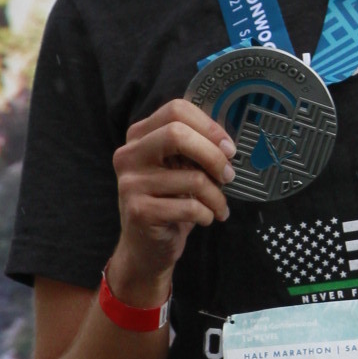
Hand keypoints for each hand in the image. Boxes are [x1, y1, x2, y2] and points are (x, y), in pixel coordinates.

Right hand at [108, 99, 236, 301]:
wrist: (146, 248)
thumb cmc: (169, 201)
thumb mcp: (178, 168)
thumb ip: (194, 147)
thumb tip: (229, 141)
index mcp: (139, 136)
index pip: (175, 110)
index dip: (208, 125)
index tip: (228, 147)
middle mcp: (129, 155)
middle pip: (177, 134)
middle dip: (213, 155)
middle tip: (229, 175)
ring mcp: (130, 183)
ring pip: (192, 177)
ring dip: (217, 195)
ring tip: (219, 206)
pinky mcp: (139, 211)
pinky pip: (189, 207)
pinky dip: (207, 214)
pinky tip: (206, 219)